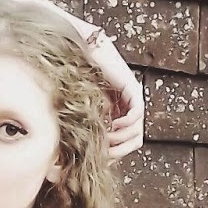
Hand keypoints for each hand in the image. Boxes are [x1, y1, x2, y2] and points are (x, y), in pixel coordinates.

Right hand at [82, 29, 143, 159]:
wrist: (77, 50)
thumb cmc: (70, 77)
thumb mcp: (75, 111)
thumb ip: (80, 129)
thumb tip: (70, 157)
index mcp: (112, 114)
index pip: (123, 143)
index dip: (113, 155)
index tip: (99, 157)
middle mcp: (125, 108)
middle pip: (133, 141)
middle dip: (118, 151)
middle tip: (104, 153)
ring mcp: (131, 99)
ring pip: (137, 131)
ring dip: (121, 139)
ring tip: (106, 138)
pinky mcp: (132, 89)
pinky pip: (137, 114)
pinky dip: (127, 124)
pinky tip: (113, 125)